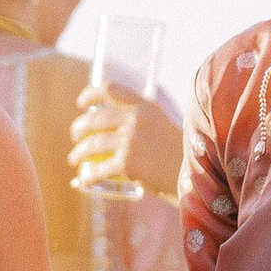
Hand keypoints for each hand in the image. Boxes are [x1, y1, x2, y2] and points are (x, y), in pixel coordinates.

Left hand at [69, 83, 182, 197]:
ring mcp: (131, 140)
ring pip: (91, 145)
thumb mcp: (162, 126)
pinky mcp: (127, 163)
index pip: (110, 89)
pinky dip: (88, 177)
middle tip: (75, 137)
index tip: (81, 104)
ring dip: (77, 153)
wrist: (197, 176)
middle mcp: (136, 119)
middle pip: (94, 119)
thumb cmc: (180, 155)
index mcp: (145, 106)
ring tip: (74, 159)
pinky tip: (84, 181)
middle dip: (78, 128)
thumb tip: (109, 130)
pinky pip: (98, 170)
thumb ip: (139, 122)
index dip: (90, 95)